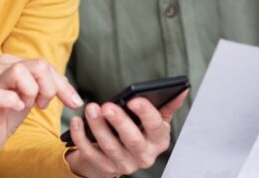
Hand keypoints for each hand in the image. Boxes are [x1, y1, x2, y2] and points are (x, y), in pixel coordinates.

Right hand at [0, 54, 82, 174]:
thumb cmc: (3, 116)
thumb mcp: (29, 98)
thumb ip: (46, 87)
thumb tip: (73, 93)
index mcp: (11, 63)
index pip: (46, 65)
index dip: (64, 85)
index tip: (74, 102)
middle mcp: (0, 67)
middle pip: (39, 65)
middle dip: (49, 88)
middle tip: (41, 105)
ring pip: (21, 72)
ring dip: (32, 93)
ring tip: (25, 106)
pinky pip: (6, 95)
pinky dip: (16, 103)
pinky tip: (16, 110)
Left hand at [65, 89, 188, 177]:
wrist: (120, 157)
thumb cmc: (139, 132)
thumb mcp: (155, 121)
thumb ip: (167, 105)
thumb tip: (182, 89)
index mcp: (159, 140)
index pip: (155, 126)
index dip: (145, 113)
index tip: (134, 100)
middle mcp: (145, 156)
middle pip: (132, 139)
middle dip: (119, 122)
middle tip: (107, 106)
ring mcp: (125, 165)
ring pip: (110, 146)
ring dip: (98, 127)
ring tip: (90, 109)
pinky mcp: (106, 169)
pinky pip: (91, 154)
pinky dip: (82, 138)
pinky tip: (77, 122)